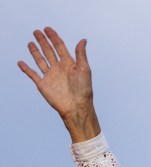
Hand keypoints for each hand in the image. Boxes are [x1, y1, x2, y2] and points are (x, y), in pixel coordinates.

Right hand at [17, 27, 100, 141]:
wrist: (77, 107)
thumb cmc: (84, 90)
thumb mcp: (84, 69)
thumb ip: (81, 54)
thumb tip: (83, 40)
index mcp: (69, 64)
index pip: (60, 47)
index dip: (54, 38)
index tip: (48, 29)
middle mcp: (59, 68)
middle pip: (49, 51)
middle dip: (43, 41)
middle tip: (37, 31)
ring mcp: (50, 76)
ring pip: (40, 60)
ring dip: (35, 51)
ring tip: (30, 42)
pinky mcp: (43, 84)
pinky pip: (32, 74)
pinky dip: (26, 69)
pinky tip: (21, 62)